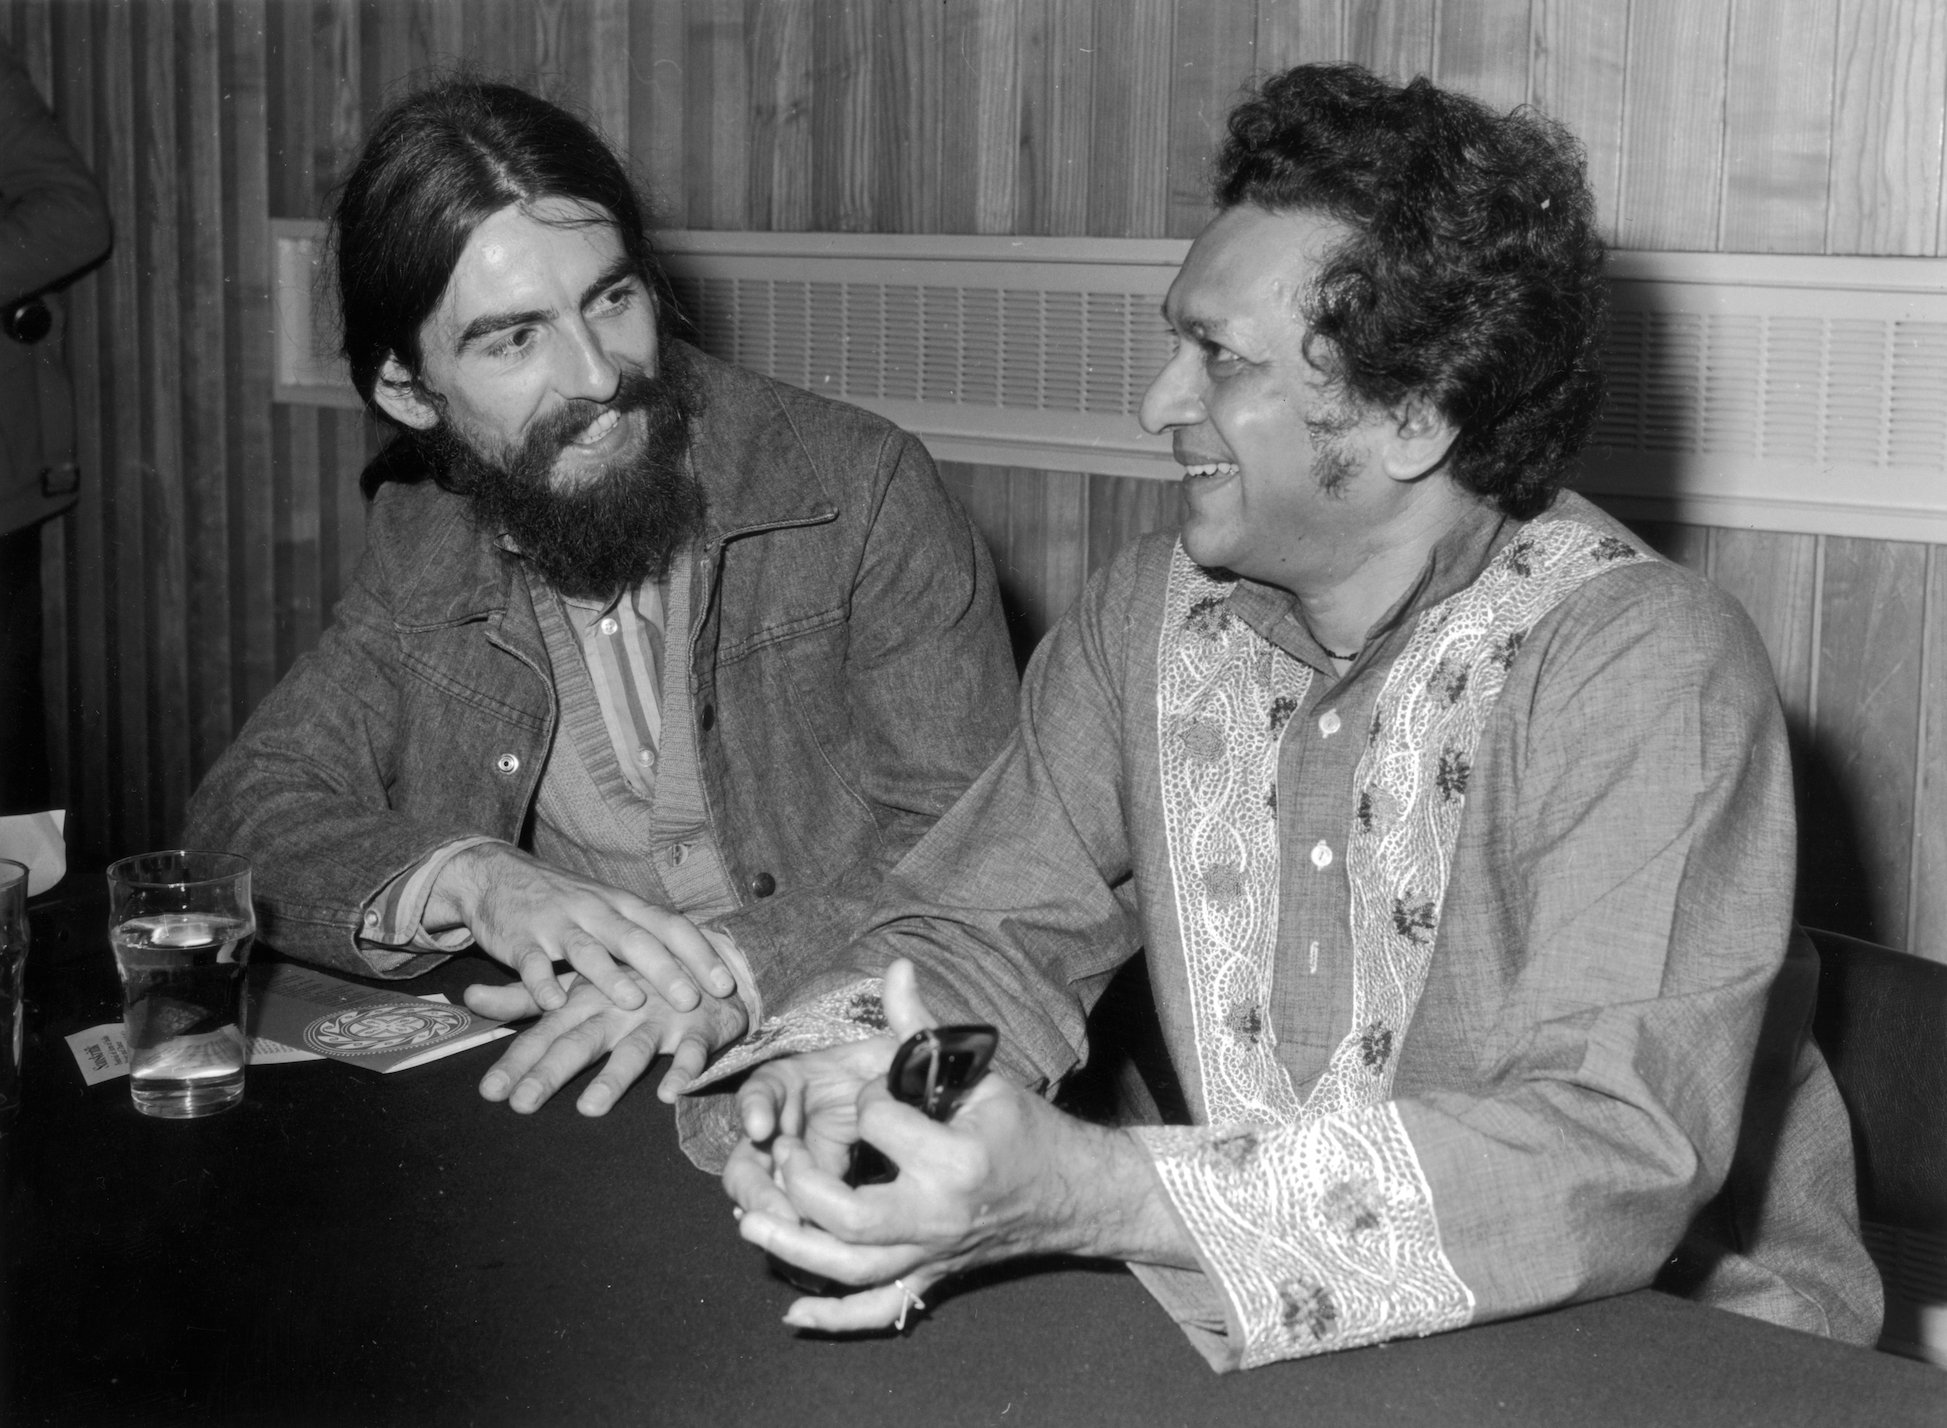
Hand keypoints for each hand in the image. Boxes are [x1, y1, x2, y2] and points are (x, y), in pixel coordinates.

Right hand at [427, 843, 736, 1014]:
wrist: (495, 873)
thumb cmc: (566, 902)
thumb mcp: (609, 909)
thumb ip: (646, 933)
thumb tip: (699, 961)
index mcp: (623, 905)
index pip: (670, 925)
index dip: (700, 954)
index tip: (727, 984)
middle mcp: (595, 911)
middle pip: (636, 939)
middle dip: (667, 970)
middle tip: (693, 1000)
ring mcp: (557, 923)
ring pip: (588, 950)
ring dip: (611, 977)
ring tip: (635, 1002)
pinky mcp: (520, 938)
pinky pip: (532, 962)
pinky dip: (541, 982)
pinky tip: (553, 1003)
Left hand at [465, 970, 748, 1114]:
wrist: (705, 958)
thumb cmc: (631, 979)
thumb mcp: (575, 986)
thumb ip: (524, 998)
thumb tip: (468, 996)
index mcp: (584, 1002)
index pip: (543, 1035)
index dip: (517, 1062)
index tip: (489, 1093)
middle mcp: (616, 1010)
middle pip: (580, 1043)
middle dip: (551, 1072)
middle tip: (523, 1104)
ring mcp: (659, 1018)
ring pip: (634, 1049)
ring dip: (613, 1078)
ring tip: (590, 1109)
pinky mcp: (699, 1026)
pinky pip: (693, 1052)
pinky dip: (684, 1071)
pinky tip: (670, 1094)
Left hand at [723, 961, 1184, 1333]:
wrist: (1070, 1192)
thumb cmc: (1021, 1128)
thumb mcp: (977, 1074)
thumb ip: (922, 1028)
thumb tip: (895, 968)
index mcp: (955, 1159)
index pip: (878, 1123)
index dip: (868, 1099)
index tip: (877, 1092)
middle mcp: (939, 1215)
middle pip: (848, 1217)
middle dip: (801, 1185)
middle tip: (784, 1153)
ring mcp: (932, 1255)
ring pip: (850, 1271)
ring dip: (792, 1248)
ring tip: (750, 1219)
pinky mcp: (929, 1278)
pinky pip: (875, 1312)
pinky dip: (833, 1319)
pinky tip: (793, 1315)